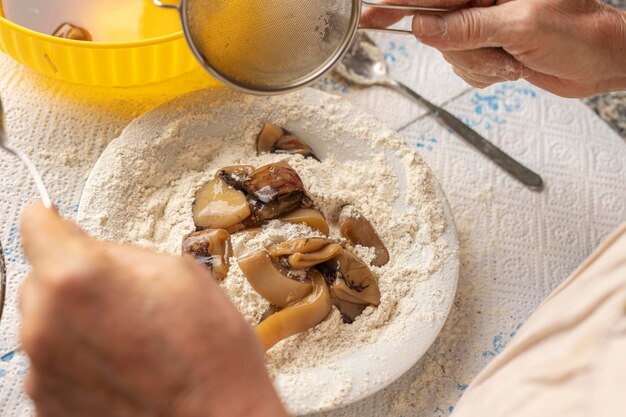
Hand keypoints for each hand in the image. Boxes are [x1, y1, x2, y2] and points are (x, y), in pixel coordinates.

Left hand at [19, 203, 287, 416]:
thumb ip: (119, 254)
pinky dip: (77, 360)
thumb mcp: (179, 273)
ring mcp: (42, 370)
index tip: (62, 228)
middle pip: (40, 280)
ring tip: (127, 339)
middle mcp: (46, 323)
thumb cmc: (210, 355)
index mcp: (77, 277)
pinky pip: (52, 363)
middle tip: (121, 296)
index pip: (35, 225)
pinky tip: (120, 367)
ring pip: (45, 323)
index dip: (54, 223)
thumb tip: (86, 246)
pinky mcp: (48, 403)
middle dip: (72, 280)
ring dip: (74, 323)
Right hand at [362, 0, 625, 97]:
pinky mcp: (487, 45)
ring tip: (513, 60)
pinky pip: (462, 66)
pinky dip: (483, 74)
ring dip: (478, 64)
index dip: (400, 3)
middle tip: (493, 52)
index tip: (372, 12)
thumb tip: (423, 27)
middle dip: (460, 47)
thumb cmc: (579, 33)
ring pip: (449, 50)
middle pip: (437, 24)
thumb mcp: (521, 26)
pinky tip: (510, 68)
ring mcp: (484, 23)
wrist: (601, 63)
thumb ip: (467, 26)